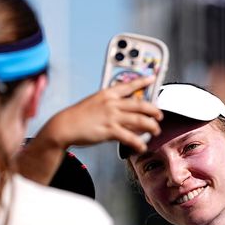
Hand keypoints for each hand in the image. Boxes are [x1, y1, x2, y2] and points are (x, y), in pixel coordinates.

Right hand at [36, 76, 162, 153]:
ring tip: (155, 131)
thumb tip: (126, 114)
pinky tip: (141, 147)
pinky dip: (138, 143)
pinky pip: (129, 137)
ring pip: (140, 120)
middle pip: (140, 104)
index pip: (129, 85)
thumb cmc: (78, 116)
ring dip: (151, 126)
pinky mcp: (109, 130)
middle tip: (159, 116)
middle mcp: (112, 103)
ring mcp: (111, 116)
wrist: (65, 125)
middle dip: (154, 110)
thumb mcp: (95, 104)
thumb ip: (111, 106)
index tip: (152, 78)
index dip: (143, 81)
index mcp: (108, 94)